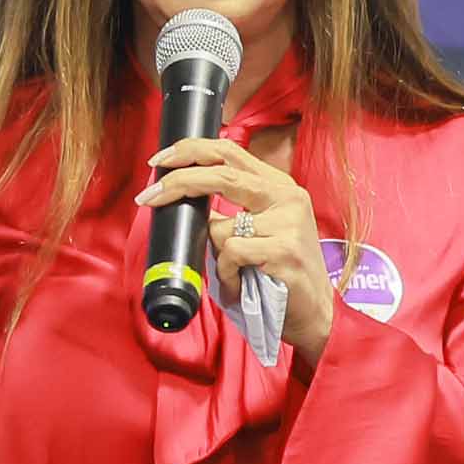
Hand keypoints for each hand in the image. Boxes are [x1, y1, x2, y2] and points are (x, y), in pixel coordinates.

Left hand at [142, 131, 332, 349]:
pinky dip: (226, 275)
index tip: (159, 161)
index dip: (190, 150)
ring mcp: (288, 223)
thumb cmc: (279, 273)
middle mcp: (287, 196)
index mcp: (278, 185)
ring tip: (233, 275)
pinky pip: (231, 254)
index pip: (229, 151)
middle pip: (221, 173)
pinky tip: (241, 285)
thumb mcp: (261, 230)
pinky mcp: (285, 250)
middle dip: (177, 183)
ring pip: (220, 228)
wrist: (316, 313)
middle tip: (147, 197)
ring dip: (216, 257)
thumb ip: (232, 209)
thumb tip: (182, 198)